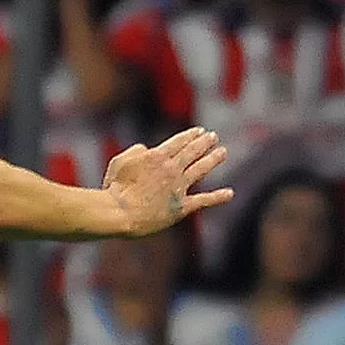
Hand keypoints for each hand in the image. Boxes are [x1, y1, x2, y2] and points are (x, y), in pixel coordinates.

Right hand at [102, 127, 233, 236]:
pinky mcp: (181, 207)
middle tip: (213, 137)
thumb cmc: (114, 187)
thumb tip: (147, 148)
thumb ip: (136, 151)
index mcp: (156, 157)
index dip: (191, 135)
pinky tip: (229, 193)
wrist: (119, 213)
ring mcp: (178, 188)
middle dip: (204, 142)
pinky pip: (203, 200)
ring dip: (213, 159)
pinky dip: (218, 197)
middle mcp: (172, 169)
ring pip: (201, 169)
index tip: (200, 131)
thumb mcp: (119, 161)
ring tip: (222, 152)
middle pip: (193, 152)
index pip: (179, 142)